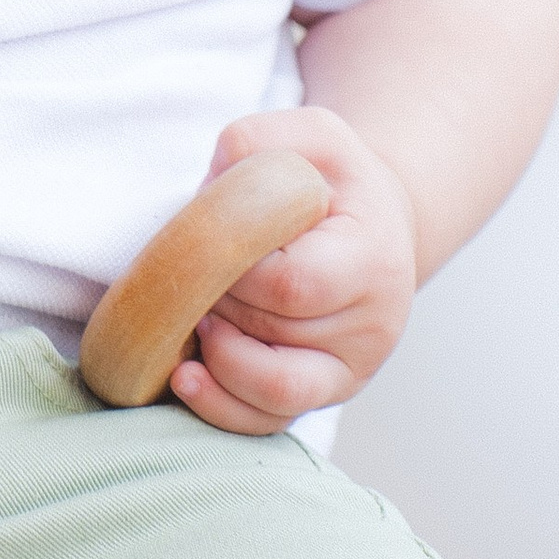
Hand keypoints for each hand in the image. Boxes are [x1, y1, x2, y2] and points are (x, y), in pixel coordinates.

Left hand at [166, 107, 419, 433]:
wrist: (373, 225)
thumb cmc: (331, 180)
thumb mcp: (308, 135)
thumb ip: (258, 142)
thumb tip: (212, 187)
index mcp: (372, 259)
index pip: (290, 285)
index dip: (232, 268)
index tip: (209, 238)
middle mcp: (374, 326)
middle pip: (272, 334)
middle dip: (216, 302)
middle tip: (195, 272)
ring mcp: (351, 370)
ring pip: (271, 391)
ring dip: (216, 357)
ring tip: (195, 319)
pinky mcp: (324, 395)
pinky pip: (267, 423)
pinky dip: (219, 407)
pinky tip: (184, 375)